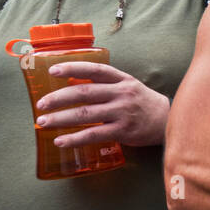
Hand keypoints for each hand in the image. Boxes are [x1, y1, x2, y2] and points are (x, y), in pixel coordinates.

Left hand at [35, 62, 169, 147]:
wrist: (168, 120)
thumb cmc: (142, 103)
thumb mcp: (128, 86)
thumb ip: (105, 84)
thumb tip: (72, 85)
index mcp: (122, 80)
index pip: (95, 69)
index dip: (73, 68)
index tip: (52, 71)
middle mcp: (122, 93)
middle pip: (84, 92)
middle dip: (58, 98)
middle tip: (41, 104)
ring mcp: (122, 112)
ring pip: (85, 114)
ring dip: (60, 118)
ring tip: (43, 123)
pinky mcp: (123, 130)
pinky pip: (94, 134)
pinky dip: (75, 138)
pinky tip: (61, 141)